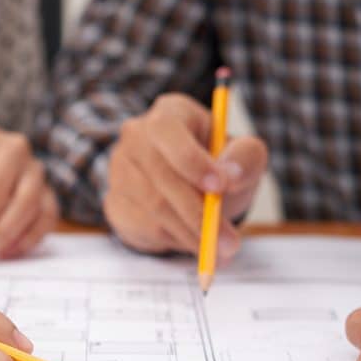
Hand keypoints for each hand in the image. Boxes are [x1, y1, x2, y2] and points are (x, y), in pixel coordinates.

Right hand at [105, 93, 267, 258]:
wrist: (191, 193)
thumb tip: (230, 175)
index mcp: (169, 113)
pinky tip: (195, 241)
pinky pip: (145, 227)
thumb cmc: (218, 168)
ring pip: (155, 207)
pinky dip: (176, 240)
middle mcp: (137, 135)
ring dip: (191, 232)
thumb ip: (245, 158)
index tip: (219, 187)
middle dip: (199, 212)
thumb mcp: (243, 157)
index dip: (192, 160)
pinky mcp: (115, 201)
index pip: (168, 130)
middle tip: (228, 240)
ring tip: (218, 247)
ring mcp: (121, 170)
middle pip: (162, 176)